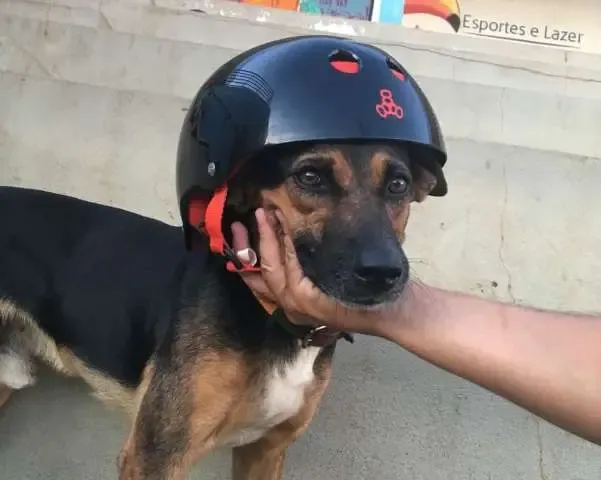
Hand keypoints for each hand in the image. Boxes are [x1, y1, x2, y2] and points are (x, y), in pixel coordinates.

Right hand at [231, 208, 403, 336]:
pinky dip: (288, 250)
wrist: (392, 311)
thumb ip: (307, 263)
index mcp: (292, 300)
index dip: (245, 252)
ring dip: (269, 239)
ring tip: (268, 213)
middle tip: (253, 212)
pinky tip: (288, 230)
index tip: (242, 227)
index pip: (256, 278)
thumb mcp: (328, 277)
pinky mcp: (309, 304)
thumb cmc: (363, 291)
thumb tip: (291, 232)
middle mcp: (289, 306)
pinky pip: (292, 272)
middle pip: (257, 272)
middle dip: (249, 242)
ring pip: (271, 269)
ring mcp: (297, 307)